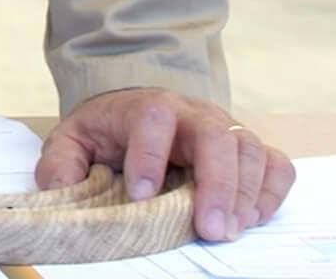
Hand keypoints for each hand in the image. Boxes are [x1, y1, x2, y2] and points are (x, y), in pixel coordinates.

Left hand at [37, 89, 295, 242]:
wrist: (140, 107)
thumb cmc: (111, 129)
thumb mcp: (74, 138)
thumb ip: (61, 162)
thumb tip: (59, 190)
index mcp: (146, 107)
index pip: (152, 121)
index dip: (147, 158)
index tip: (140, 196)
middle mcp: (193, 113)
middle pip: (216, 136)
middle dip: (216, 184)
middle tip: (210, 227)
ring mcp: (226, 128)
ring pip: (249, 149)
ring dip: (245, 193)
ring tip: (230, 229)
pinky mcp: (248, 148)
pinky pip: (275, 164)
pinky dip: (271, 191)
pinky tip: (253, 217)